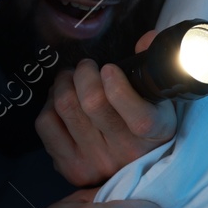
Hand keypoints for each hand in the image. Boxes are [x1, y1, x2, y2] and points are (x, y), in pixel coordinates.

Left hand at [36, 30, 175, 186]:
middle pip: (92, 102)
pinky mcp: (70, 167)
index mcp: (155, 133)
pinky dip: (49, 104)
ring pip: (65, 107)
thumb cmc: (147, 127)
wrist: (133, 169)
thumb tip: (147, 38)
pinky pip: (46, 124)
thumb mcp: (160, 100)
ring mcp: (96, 162)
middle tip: (87, 67)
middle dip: (84, 72)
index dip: (118, 87)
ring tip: (71, 78)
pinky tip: (59, 100)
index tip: (109, 69)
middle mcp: (125, 152)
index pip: (138, 117)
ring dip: (64, 83)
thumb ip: (154, 67)